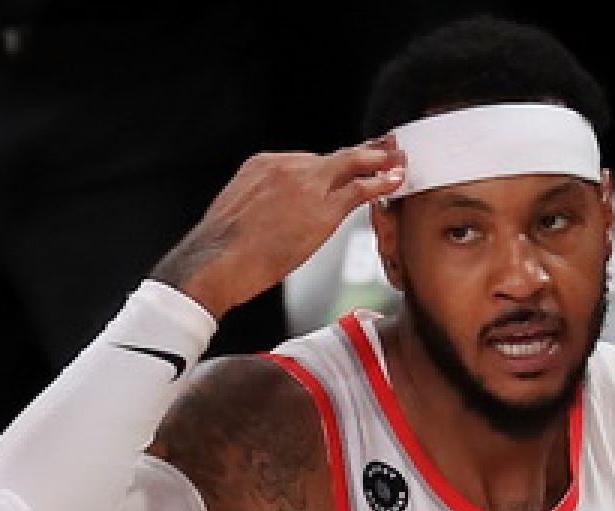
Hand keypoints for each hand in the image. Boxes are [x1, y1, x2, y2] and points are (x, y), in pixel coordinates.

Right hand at [153, 137, 405, 317]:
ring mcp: (305, 183)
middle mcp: (285, 166)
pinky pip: (359, 189)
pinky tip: (396, 179)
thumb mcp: (236, 217)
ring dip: (379, 161)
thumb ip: (260, 209)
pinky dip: (381, 182)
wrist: (215, 261)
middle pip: (332, 158)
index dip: (332, 166)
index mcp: (262, 166)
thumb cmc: (220, 253)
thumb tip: (270, 224)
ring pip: (350, 166)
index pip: (306, 163)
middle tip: (385, 145)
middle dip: (362, 153)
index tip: (346, 162)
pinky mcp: (322, 207)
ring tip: (399, 158)